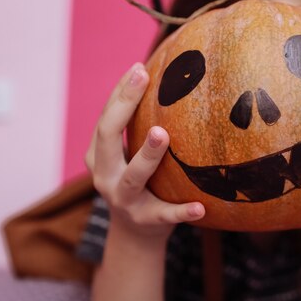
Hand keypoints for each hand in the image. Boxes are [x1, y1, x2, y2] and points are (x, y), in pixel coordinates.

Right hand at [84, 62, 204, 240]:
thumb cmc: (137, 181)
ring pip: (132, 177)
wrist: (134, 234)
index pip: (105, 118)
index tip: (139, 67)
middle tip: (143, 79)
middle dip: (123, 107)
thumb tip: (166, 78)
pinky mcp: (146, 221)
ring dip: (146, 155)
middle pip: (107, 138)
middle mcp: (105, 175)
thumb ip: (138, 127)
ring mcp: (124, 200)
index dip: (120, 92)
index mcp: (99, 156)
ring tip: (163, 134)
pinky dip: (181, 212)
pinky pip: (165, 215)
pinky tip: (200, 207)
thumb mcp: (128, 155)